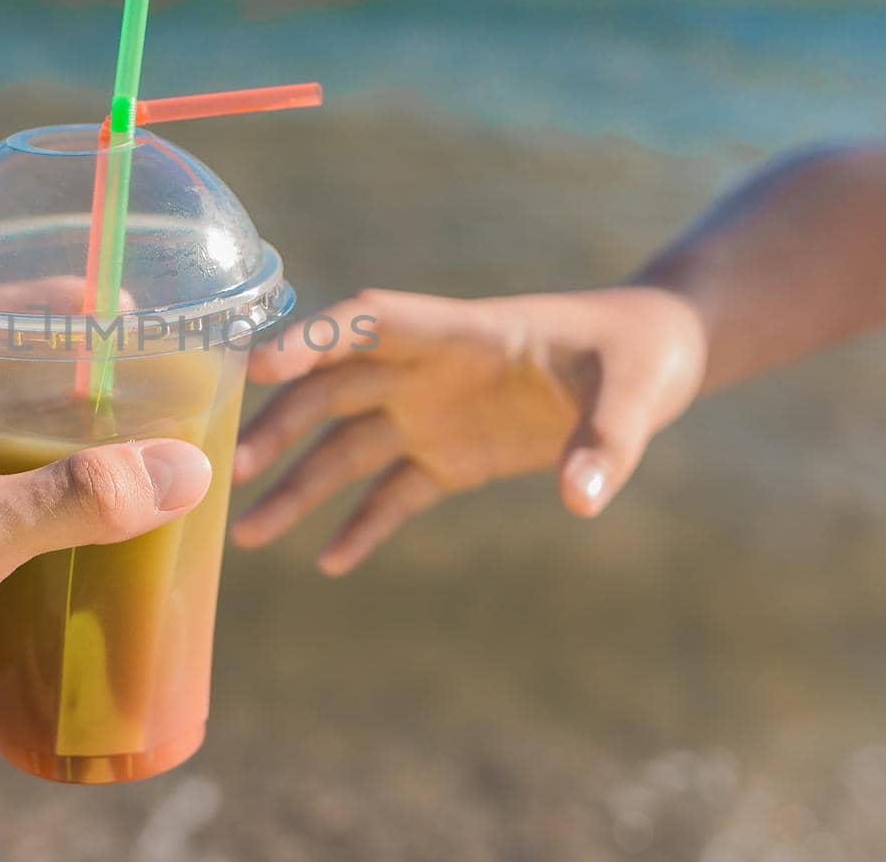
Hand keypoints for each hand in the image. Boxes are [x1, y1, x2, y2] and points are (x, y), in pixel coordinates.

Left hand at [0, 345, 212, 842]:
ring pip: (15, 477)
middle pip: (9, 398)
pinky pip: (12, 548)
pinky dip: (61, 545)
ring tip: (158, 473)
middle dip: (84, 396)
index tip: (122, 309)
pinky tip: (116, 559)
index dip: (46, 305)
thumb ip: (72, 497)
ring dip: (78, 475)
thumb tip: (186, 469)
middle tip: (165, 398)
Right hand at [230, 287, 705, 573]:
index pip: (368, 322)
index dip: (313, 339)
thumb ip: (605, 443)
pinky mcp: (450, 458)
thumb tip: (580, 500)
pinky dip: (361, 527)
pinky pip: (392, 494)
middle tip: (234, 467)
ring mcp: (431, 414)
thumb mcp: (636, 393)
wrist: (651, 360)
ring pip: (346, 447)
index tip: (260, 366)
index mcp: (459, 331)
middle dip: (282, 425)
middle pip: (334, 390)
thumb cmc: (640, 355)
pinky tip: (327, 563)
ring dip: (297, 484)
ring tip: (247, 532)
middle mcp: (427, 370)